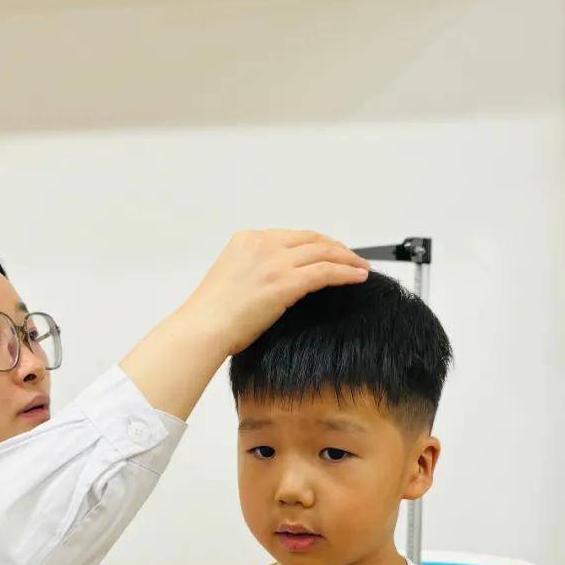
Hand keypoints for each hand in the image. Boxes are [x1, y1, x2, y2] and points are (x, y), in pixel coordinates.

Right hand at [176, 230, 370, 356]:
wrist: (203, 328)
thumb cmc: (210, 315)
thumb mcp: (232, 279)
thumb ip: (254, 271)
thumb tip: (273, 284)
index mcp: (246, 240)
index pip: (291, 236)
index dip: (316, 243)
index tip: (329, 252)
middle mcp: (262, 244)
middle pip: (311, 239)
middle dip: (336, 248)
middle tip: (351, 258)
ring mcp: (275, 261)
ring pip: (323, 252)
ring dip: (347, 259)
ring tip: (361, 267)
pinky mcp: (286, 282)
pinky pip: (326, 272)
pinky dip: (346, 273)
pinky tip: (358, 277)